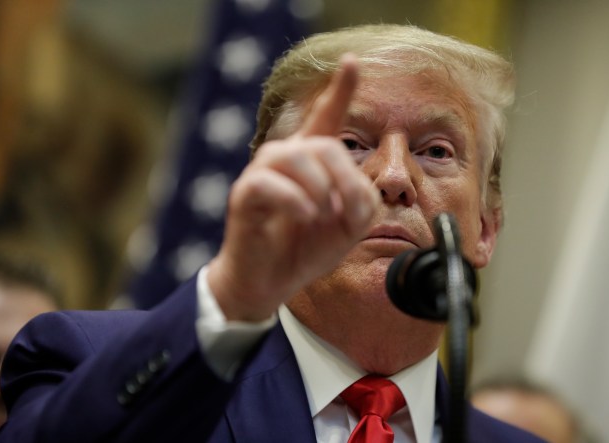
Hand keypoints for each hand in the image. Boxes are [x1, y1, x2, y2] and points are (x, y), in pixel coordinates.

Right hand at [206, 54, 379, 321]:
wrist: (268, 282)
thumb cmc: (304, 249)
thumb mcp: (348, 228)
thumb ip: (363, 204)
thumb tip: (356, 191)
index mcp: (312, 162)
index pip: (327, 117)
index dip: (341, 89)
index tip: (353, 61)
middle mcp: (286, 158)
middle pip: (325, 145)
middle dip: (347, 180)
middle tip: (349, 213)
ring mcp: (262, 173)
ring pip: (298, 157)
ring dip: (321, 190)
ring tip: (321, 217)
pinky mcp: (245, 194)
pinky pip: (270, 183)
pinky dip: (295, 201)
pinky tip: (304, 217)